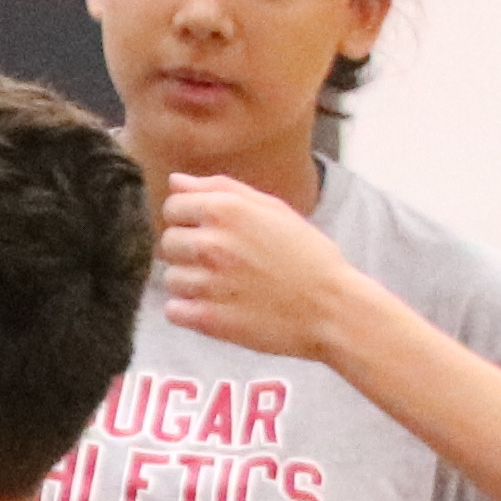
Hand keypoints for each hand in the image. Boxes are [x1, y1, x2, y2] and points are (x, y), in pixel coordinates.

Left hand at [151, 173, 367, 361]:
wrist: (332, 308)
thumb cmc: (306, 255)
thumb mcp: (273, 209)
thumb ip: (220, 189)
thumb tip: (175, 181)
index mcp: (226, 210)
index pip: (173, 207)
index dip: (190, 220)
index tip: (214, 234)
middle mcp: (212, 243)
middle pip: (168, 243)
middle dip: (189, 251)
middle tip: (226, 263)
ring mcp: (208, 282)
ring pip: (170, 278)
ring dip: (191, 283)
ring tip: (228, 287)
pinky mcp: (207, 319)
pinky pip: (172, 310)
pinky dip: (189, 311)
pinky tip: (219, 307)